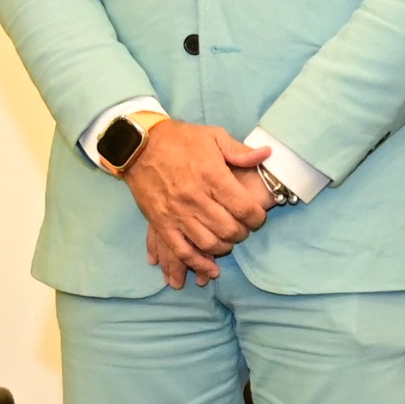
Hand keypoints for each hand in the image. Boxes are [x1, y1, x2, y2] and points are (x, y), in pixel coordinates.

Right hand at [125, 119, 272, 287]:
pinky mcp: (160, 223)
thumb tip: (267, 155)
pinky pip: (181, 250)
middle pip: (229, 229)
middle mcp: (195, 197)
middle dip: (242, 233)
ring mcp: (176, 212)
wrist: (137, 145)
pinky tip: (209, 268)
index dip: (257, 218)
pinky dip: (197, 263)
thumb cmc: (179, 139)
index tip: (258, 218)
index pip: (244, 208)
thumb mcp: (213, 136)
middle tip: (243, 229)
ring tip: (227, 240)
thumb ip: (240, 151)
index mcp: (212, 175)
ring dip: (224, 247)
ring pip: (208, 243)